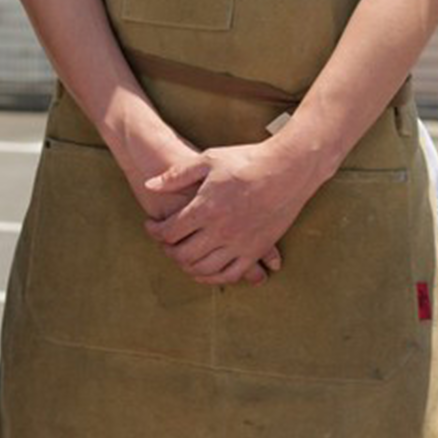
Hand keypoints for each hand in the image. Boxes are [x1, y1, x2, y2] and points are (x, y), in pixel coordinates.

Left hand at [143, 142, 313, 285]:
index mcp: (205, 208)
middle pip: (183, 254)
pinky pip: (231, 274)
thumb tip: (149, 185)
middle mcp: (221, 231)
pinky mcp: (257, 250)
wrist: (287, 170)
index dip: (155, 231)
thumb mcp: (207, 160)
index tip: (151, 225)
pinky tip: (205, 270)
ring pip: (204, 269)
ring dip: (187, 265)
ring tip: (182, 253)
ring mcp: (240, 244)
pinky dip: (213, 277)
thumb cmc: (246, 160)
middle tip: (164, 241)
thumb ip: (176, 176)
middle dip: (167, 250)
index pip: (169, 232)